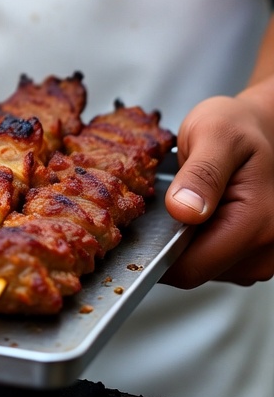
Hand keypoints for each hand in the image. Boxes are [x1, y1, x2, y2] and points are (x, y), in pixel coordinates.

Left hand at [161, 93, 273, 287]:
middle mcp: (267, 249)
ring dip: (182, 241)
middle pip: (195, 270)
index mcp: (257, 223)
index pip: (191, 267)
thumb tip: (184, 211)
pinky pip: (212, 259)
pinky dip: (195, 239)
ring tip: (182, 203)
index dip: (155, 253)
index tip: (134, 227)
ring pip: (202, 268)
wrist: (255, 126)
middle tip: (160, 202)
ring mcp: (262, 256)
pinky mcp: (253, 254)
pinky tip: (194, 212)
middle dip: (168, 243)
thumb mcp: (213, 135)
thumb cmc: (235, 126)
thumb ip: (201, 174)